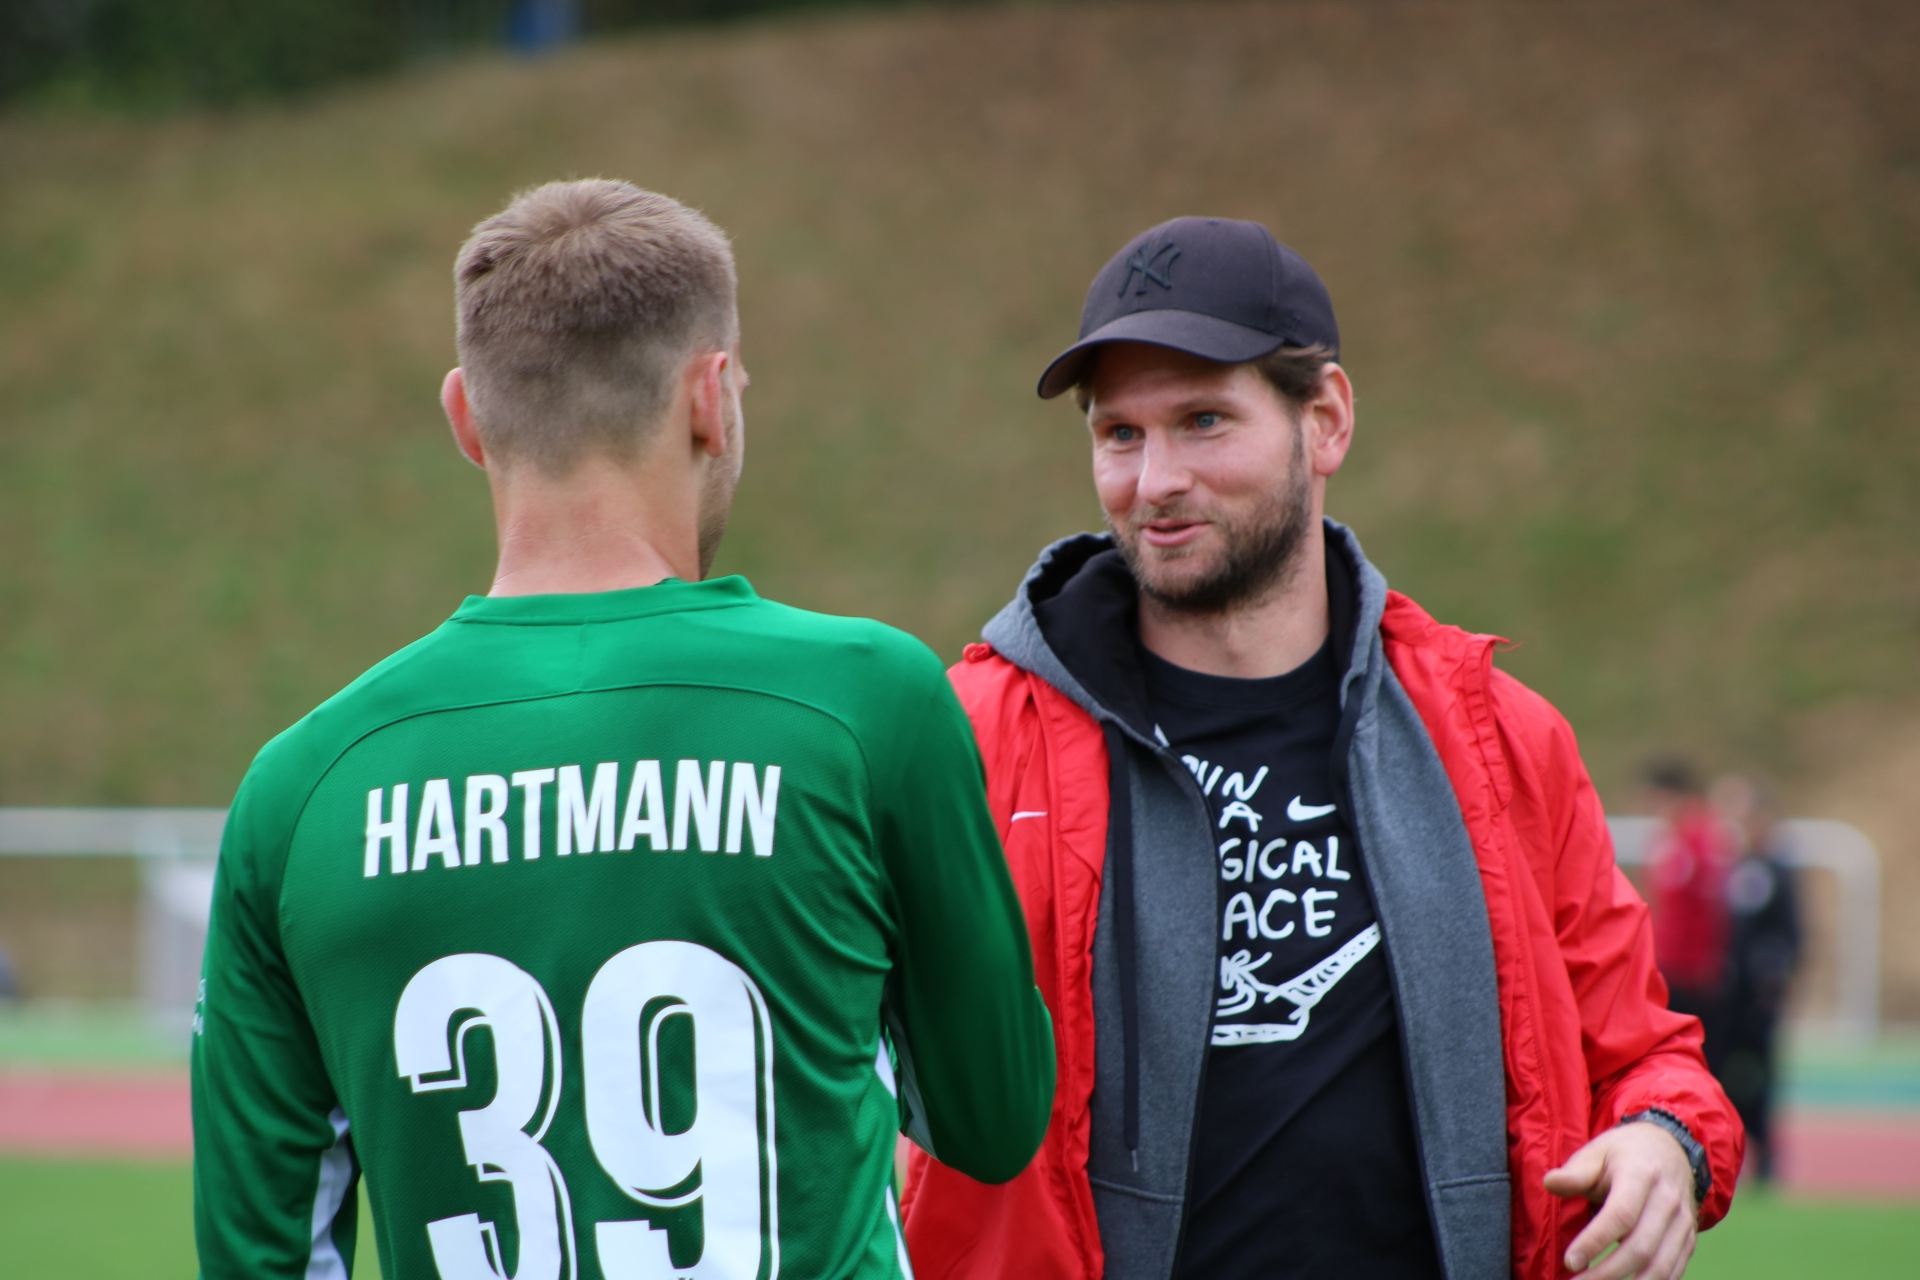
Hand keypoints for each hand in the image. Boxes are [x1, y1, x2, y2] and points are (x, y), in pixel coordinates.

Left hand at [1543, 1121, 1697, 1277]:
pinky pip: (1673, 1270)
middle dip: (1607, 1273)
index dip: (1595, 1241)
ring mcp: (1682, 1222)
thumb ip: (1575, 1172)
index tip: (1570, 1261)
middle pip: (1640, 1247)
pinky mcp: (1688, 1238)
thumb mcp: (1597, 1152)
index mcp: (1641, 1175)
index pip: (1620, 1215)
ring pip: (1660, 1266)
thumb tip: (1549, 1182)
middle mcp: (1667, 1201)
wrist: (1669, 1148)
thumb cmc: (1623, 1153)